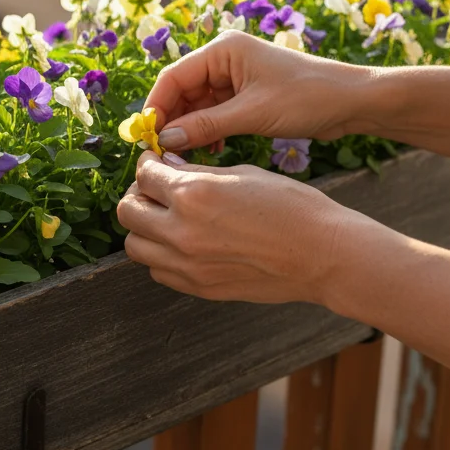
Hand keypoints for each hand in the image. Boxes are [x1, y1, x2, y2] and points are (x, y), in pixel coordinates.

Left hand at [116, 151, 378, 305]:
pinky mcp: (197, 287)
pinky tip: (181, 242)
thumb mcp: (241, 174)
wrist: (322, 254)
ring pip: (134, 246)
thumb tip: (168, 167)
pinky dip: (159, 255)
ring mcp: (187, 265)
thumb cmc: (291, 207)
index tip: (155, 163)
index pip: (144, 175)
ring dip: (143, 228)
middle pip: (128, 212)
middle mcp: (181, 231)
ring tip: (165, 218)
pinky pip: (158, 270)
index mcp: (193, 195)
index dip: (148, 164)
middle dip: (138, 194)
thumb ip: (197, 173)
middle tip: (155, 189)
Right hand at [145, 30, 381, 151]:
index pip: (173, 77)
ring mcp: (235, 77)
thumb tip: (166, 140)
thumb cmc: (308, 97)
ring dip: (191, 130)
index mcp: (223, 49)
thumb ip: (205, 126)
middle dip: (172, 121)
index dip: (156, 107)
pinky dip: (208, 132)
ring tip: (188, 157)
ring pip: (196, 105)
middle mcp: (224, 59)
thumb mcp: (252, 114)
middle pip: (181, 91)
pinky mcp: (245, 95)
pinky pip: (214, 113)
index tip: (147, 138)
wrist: (353, 102)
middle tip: (164, 153)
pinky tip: (213, 151)